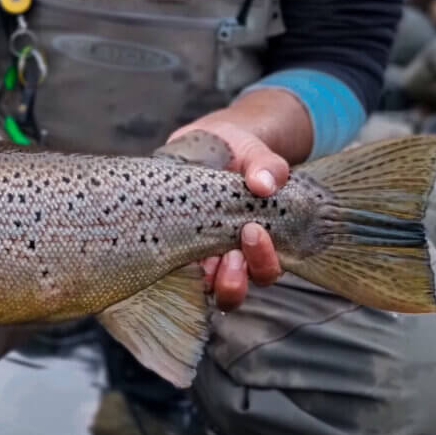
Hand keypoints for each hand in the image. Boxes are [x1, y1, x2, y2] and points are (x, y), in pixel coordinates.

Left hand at [166, 88, 312, 311]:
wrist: (206, 143)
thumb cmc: (238, 154)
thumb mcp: (255, 153)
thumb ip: (267, 166)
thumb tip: (265, 183)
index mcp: (256, 243)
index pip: (265, 270)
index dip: (263, 261)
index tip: (254, 230)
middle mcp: (228, 258)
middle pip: (233, 291)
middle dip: (235, 279)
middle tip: (232, 251)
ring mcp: (197, 256)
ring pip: (203, 288)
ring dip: (205, 279)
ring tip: (204, 259)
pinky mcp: (170, 246)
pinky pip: (169, 269)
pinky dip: (170, 263)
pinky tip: (167, 244)